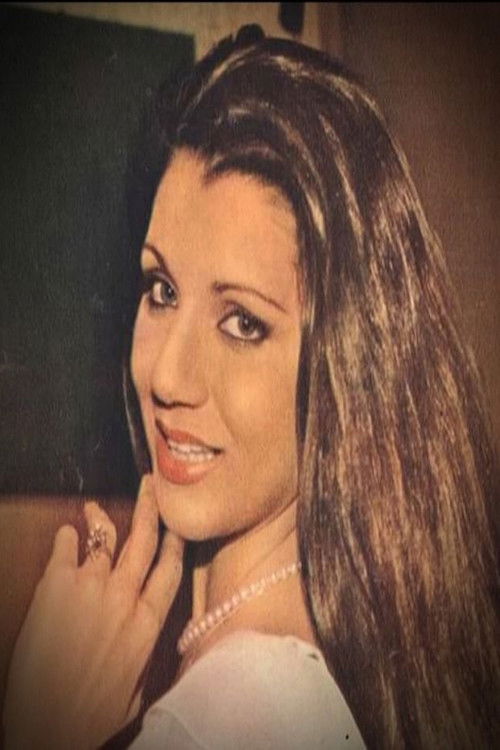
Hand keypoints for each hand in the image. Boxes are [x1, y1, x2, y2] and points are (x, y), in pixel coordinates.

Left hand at [2, 475, 183, 749]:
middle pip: (145, 540)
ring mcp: (91, 585)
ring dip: (101, 518)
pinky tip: (67, 533)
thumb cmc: (90, 717)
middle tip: (151, 485)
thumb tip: (145, 640)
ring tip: (94, 509)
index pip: (170, 569)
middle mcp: (125, 596)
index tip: (178, 524)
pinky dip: (68, 535)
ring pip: (106, 537)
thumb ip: (143, 656)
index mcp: (148, 622)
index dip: (175, 542)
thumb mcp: (134, 691)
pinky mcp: (57, 584)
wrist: (48, 723)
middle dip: (151, 507)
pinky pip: (66, 545)